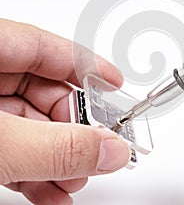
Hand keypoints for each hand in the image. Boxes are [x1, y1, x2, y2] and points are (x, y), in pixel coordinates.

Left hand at [0, 19, 129, 204]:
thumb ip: (55, 146)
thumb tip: (112, 150)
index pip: (47, 48)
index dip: (87, 66)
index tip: (116, 85)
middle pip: (46, 91)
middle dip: (74, 128)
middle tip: (97, 152)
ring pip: (32, 124)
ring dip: (58, 155)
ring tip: (74, 179)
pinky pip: (13, 145)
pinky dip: (33, 169)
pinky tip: (51, 190)